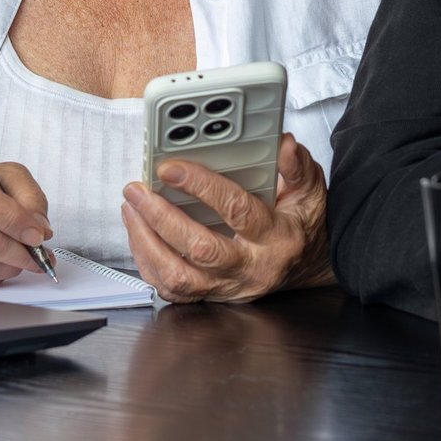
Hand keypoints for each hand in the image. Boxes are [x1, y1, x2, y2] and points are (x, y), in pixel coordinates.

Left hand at [120, 133, 330, 302]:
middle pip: (200, 249)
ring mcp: (227, 286)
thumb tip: (284, 145)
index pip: (236, 210)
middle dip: (161, 217)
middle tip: (137, 190)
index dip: (202, 187)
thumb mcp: (310, 192)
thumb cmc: (301, 226)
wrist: (305, 266)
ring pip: (179, 275)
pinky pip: (171, 288)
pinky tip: (138, 234)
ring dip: (147, 242)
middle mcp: (250, 267)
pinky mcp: (210, 295)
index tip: (171, 168)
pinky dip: (147, 261)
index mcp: (275, 237)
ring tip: (131, 209)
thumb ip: (297, 167)